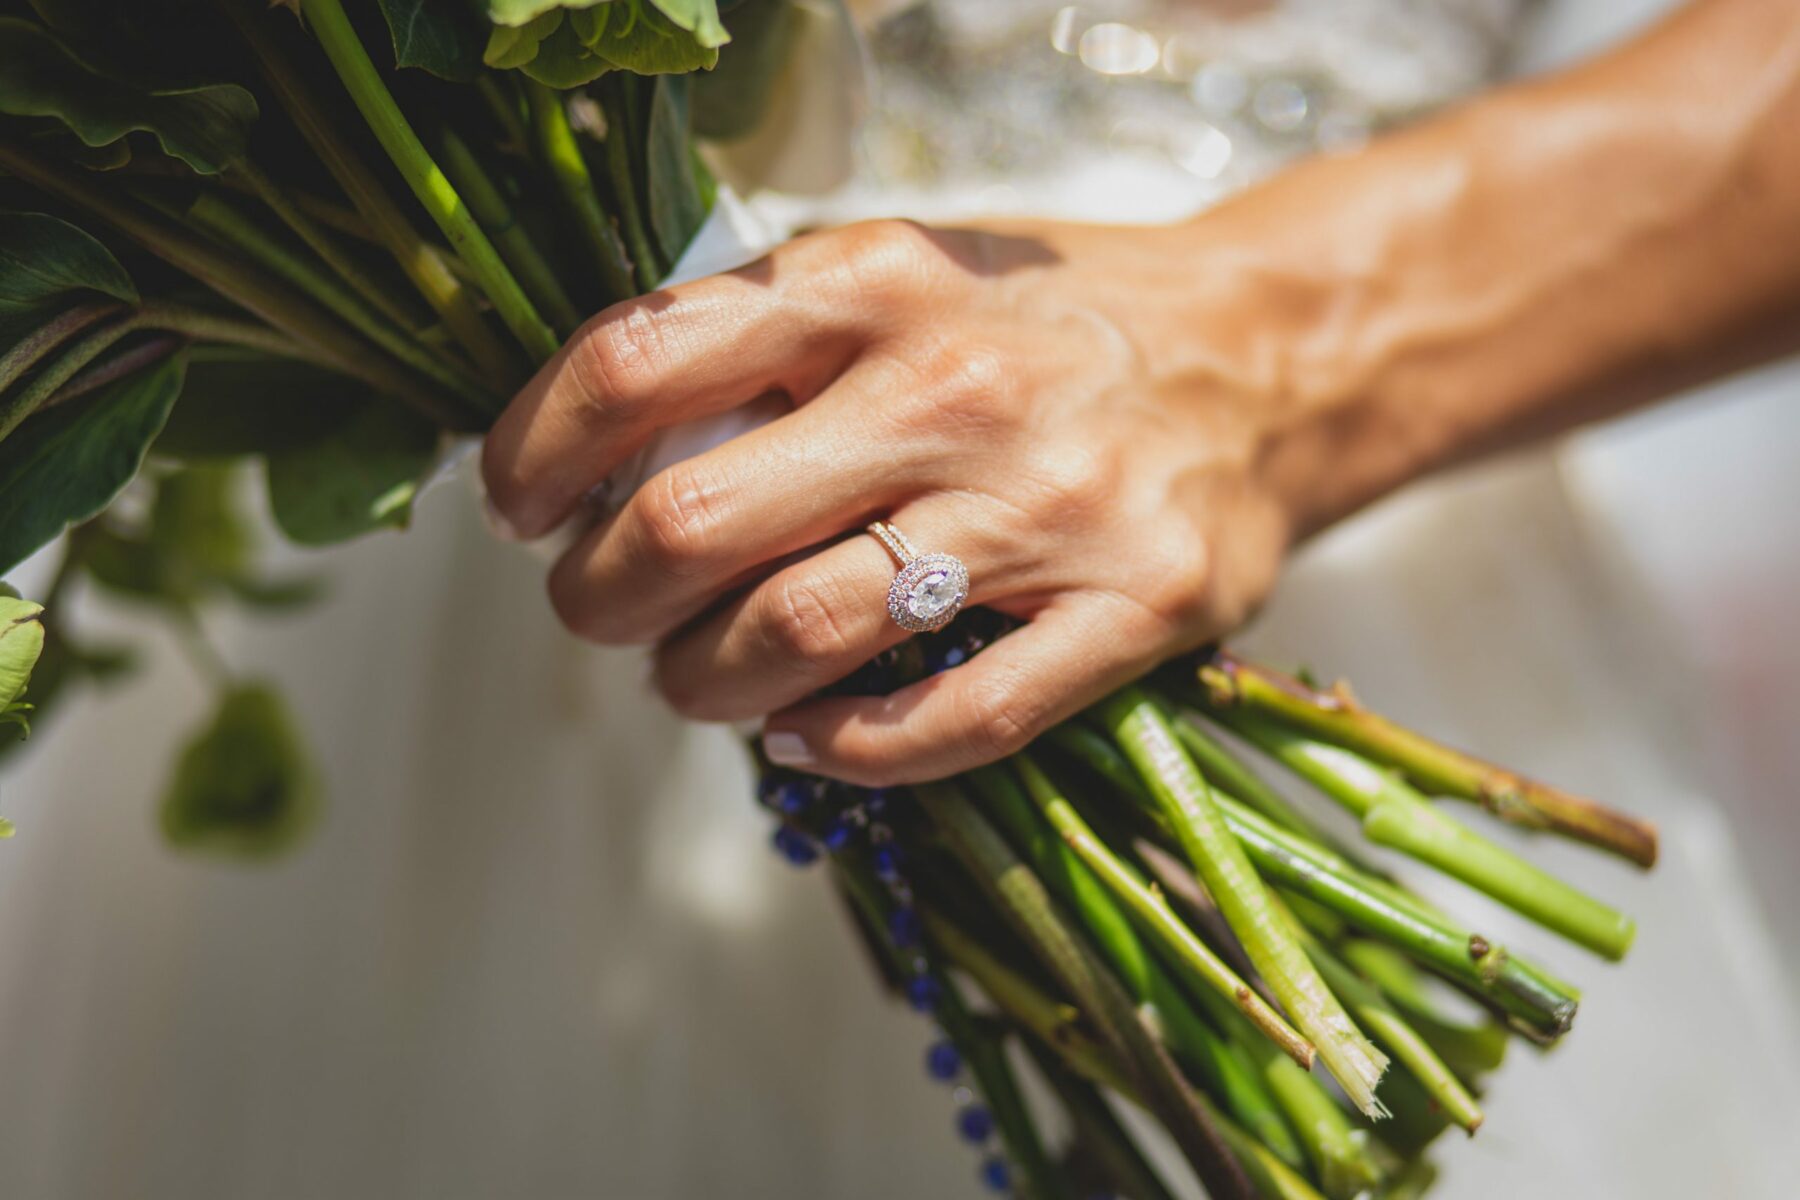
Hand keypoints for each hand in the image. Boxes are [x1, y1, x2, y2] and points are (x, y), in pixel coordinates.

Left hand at [482, 0, 1799, 787]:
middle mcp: (954, 387)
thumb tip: (594, 446)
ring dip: (704, 686)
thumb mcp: (900, 271)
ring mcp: (1049, 508)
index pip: (637, 362)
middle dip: (602, 596)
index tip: (514, 507)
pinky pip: (951, 719)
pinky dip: (843, 752)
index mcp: (873, 281)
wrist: (1262, 354)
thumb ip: (762, 339)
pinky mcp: (1131, 609)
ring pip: (800, 636)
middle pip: (695, 524)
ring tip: (695, 684)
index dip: (535, 450)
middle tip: (600, 614)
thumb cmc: (1044, 321)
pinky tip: (804, 740)